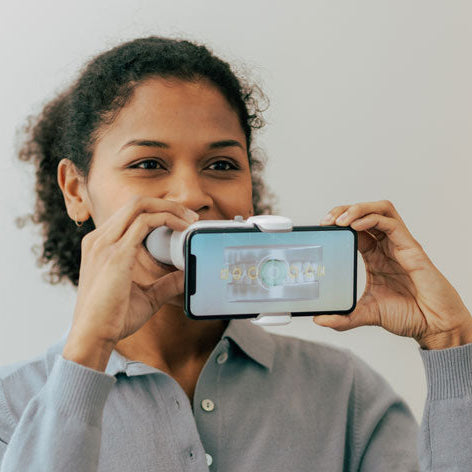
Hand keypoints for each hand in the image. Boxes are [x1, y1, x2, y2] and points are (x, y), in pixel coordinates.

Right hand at [63, 195, 198, 368]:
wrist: (92, 337)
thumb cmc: (112, 319)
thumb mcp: (146, 295)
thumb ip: (166, 283)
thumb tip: (187, 275)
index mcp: (101, 245)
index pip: (130, 214)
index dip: (157, 211)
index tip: (180, 221)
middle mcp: (100, 239)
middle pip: (136, 203)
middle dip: (167, 204)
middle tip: (190, 216)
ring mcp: (105, 244)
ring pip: (140, 206)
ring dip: (170, 209)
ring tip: (189, 220)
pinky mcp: (116, 254)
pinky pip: (145, 223)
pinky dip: (167, 220)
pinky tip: (182, 229)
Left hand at [314, 200, 471, 349]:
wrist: (434, 326)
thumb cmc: (408, 315)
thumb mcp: (366, 314)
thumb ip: (343, 318)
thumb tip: (320, 320)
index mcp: (374, 256)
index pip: (354, 228)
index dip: (337, 223)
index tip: (322, 227)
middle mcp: (386, 246)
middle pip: (365, 213)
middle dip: (343, 210)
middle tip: (326, 221)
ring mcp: (399, 245)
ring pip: (380, 210)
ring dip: (357, 209)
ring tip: (340, 219)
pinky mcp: (411, 248)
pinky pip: (391, 223)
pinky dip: (371, 219)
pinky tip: (355, 226)